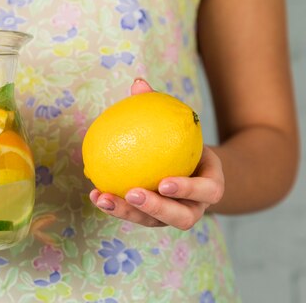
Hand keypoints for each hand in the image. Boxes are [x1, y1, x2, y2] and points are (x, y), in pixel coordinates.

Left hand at [89, 79, 224, 229]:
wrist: (193, 168)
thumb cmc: (185, 141)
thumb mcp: (182, 126)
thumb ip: (162, 107)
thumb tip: (138, 83)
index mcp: (211, 186)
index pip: (207, 191)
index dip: (188, 189)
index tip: (164, 181)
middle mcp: (195, 207)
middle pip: (181, 218)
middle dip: (156, 208)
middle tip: (132, 193)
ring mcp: (173, 217)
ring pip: (153, 222)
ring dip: (127, 212)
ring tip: (103, 197)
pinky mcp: (153, 220)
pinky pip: (134, 215)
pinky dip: (115, 206)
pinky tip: (95, 194)